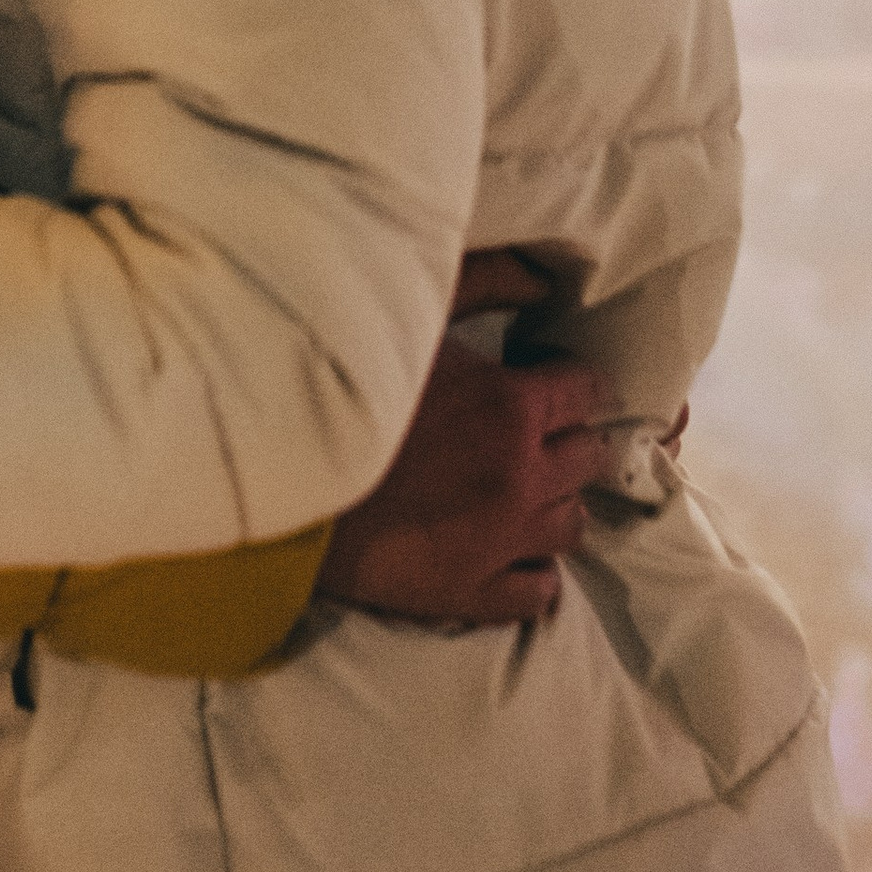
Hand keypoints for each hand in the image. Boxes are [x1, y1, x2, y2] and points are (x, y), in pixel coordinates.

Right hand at [314, 250, 613, 630]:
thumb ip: (487, 284)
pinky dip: (536, 571)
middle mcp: (522, 476)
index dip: (576, 383)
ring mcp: (502, 541)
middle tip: (540, 434)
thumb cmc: (343, 389)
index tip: (559, 383)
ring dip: (556, 502)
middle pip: (586, 458)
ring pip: (572, 525)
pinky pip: (539, 592)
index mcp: (511, 407)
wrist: (284, 479)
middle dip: (570, 440)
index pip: (587, 392)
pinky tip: (516, 553)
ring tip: (528, 491)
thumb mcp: (415, 316)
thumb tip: (545, 279)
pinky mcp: (472, 592)